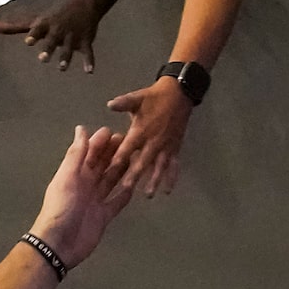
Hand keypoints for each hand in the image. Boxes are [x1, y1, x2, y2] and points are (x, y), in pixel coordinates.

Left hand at [0, 0, 103, 73]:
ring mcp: (72, 35)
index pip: (38, 30)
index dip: (33, 35)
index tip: (28, 41)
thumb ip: (11, 27)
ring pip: (69, 48)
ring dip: (66, 57)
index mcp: (45, 25)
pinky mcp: (86, 41)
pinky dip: (89, 61)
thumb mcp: (33, 20)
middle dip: (48, 48)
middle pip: (52, 40)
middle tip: (42, 58)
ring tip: (61, 68)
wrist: (84, 2)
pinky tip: (89, 71)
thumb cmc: (53, 15)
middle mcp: (58, 30)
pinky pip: (88, 52)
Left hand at [30, 125, 139, 265]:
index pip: (89, 152)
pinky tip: (135, 187)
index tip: (114, 131)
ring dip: (122, 170)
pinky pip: (117, 202)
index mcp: (75, 174)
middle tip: (131, 142)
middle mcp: (85, 184)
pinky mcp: (103, 216)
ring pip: (111, 180)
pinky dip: (125, 194)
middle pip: (101, 164)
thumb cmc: (61, 208)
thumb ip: (76, 154)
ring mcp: (95, 200)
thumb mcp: (67, 178)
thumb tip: (81, 129)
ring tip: (137, 159)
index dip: (100, 142)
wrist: (59, 244)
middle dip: (114, 153)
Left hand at [104, 77, 194, 197]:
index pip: (127, 147)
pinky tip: (168, 190)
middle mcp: (153, 141)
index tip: (110, 171)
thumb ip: (123, 103)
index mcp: (141, 130)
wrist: (179, 94)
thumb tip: (109, 105)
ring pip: (159, 167)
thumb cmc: (155, 97)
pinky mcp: (175, 148)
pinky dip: (172, 177)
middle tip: (126, 189)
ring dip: (154, 181)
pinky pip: (174, 165)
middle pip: (142, 161)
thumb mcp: (137, 97)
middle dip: (134, 176)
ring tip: (148, 195)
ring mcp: (166, 146)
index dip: (119, 158)